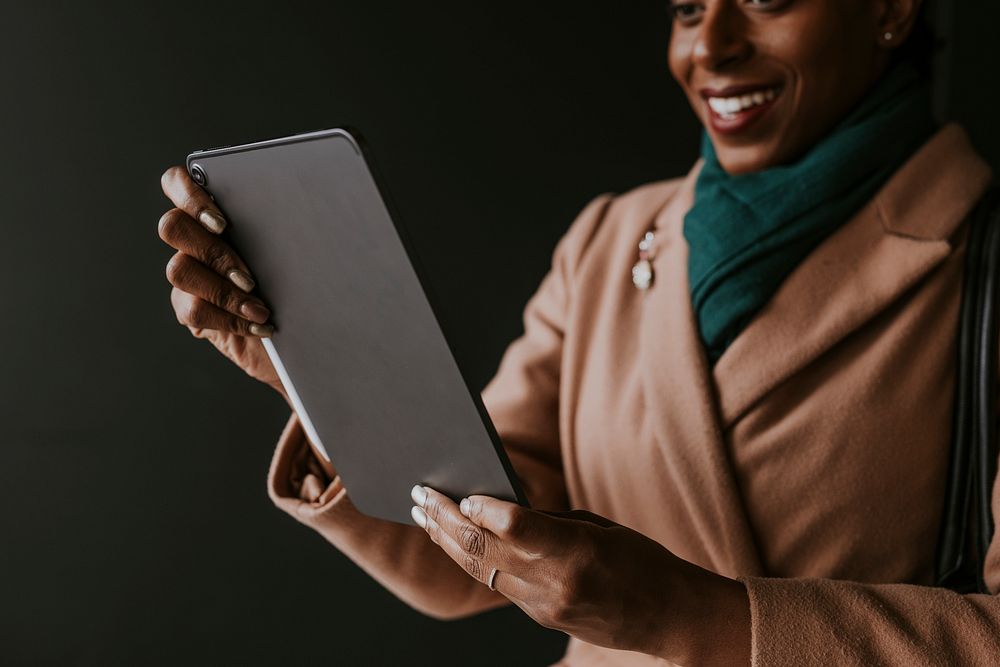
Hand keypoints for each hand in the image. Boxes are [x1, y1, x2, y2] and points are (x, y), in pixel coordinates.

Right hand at [158, 166, 284, 397]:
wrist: (311, 327)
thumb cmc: (307, 277)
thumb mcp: (302, 246)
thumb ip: (289, 221)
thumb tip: (305, 205)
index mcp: (218, 210)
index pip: (177, 183)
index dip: (189, 196)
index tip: (222, 223)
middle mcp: (196, 238)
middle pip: (172, 227)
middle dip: (213, 252)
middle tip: (249, 276)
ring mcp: (190, 274)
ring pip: (179, 270)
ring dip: (222, 291)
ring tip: (259, 308)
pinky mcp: (192, 310)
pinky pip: (193, 311)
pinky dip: (228, 320)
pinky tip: (258, 325)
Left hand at [409, 486, 750, 665]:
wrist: (666, 617)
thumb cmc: (640, 561)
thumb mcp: (598, 527)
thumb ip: (547, 520)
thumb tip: (498, 506)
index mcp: (577, 553)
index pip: (519, 529)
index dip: (484, 511)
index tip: (460, 492)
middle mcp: (554, 584)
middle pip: (486, 551)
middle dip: (447, 521)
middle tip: (421, 495)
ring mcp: (543, 606)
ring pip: (481, 570)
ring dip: (447, 540)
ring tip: (423, 514)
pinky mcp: (538, 617)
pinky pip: (496, 583)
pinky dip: (472, 558)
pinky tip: (454, 539)